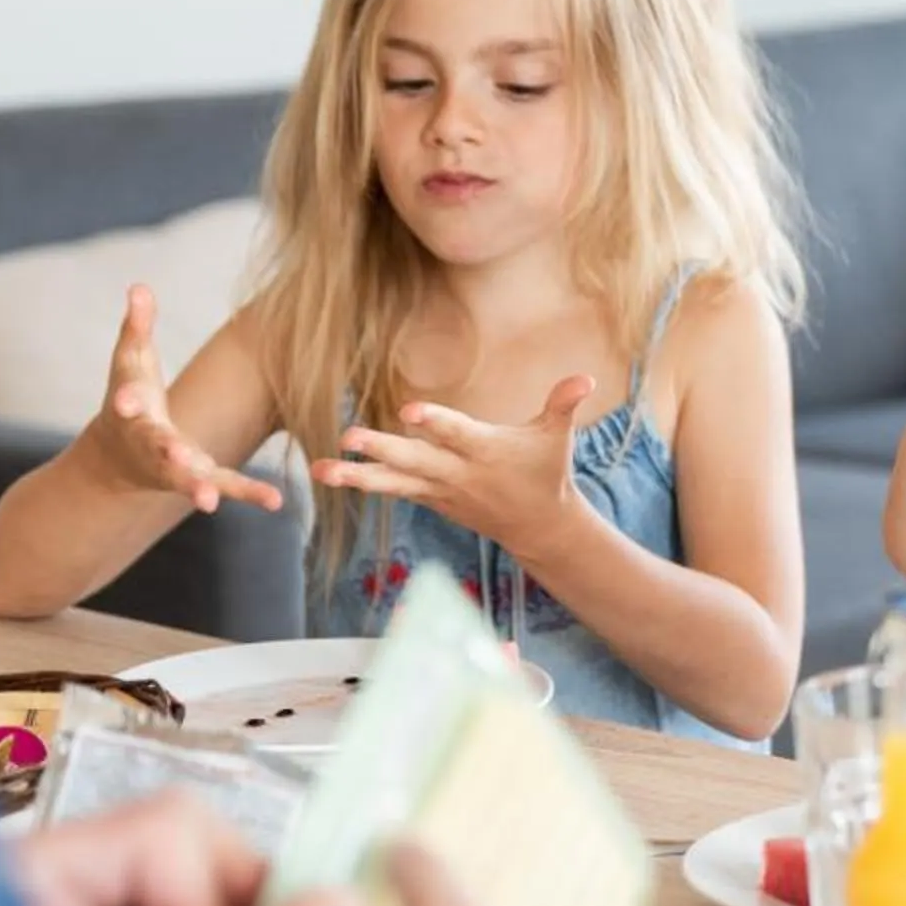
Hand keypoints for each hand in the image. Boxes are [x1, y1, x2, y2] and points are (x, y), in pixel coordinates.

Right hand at [94, 284, 283, 513]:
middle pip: (159, 449)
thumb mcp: (131, 361)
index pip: (128, 403)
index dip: (127, 399)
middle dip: (167, 454)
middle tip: (178, 459)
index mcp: (134, 411)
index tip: (126, 401)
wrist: (121, 456)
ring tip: (210, 501)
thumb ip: (137, 326)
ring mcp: (176, 467)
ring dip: (199, 488)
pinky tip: (276, 501)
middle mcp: (153, 444)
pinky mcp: (200, 478)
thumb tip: (139, 286)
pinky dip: (249, 494)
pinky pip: (227, 486)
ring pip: (189, 479)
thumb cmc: (132, 397)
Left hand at [310, 376, 595, 566]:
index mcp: (486, 451)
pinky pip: (392, 489)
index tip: (409, 411)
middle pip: (414, 460)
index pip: (457, 434)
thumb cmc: (547, 471)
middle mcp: (458, 473)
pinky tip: (327, 474)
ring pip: (394, 482)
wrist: (538, 527)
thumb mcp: (557, 437)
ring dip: (356, 476)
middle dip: (381, 449)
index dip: (435, 423)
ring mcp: (440, 489)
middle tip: (347, 437)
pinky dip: (363, 481)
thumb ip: (563, 405)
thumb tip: (586, 378)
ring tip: (320, 470)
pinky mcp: (430, 497)